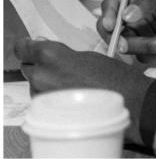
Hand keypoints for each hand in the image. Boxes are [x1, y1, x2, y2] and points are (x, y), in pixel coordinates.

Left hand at [14, 38, 151, 143]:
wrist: (128, 102)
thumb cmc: (114, 76)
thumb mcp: (89, 55)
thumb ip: (62, 52)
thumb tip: (43, 46)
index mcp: (50, 56)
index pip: (23, 48)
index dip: (27, 47)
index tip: (31, 46)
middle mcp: (41, 76)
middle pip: (28, 67)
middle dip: (39, 65)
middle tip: (59, 66)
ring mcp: (43, 96)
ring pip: (36, 84)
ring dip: (47, 81)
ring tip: (70, 82)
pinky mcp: (48, 112)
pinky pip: (44, 99)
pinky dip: (53, 95)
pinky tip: (71, 94)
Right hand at [97, 0, 155, 61]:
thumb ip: (150, 0)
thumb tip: (126, 16)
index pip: (111, 4)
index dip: (106, 15)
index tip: (110, 26)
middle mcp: (135, 13)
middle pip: (110, 29)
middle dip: (117, 38)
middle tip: (126, 45)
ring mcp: (142, 32)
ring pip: (125, 45)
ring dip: (145, 45)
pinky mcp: (152, 48)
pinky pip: (142, 55)